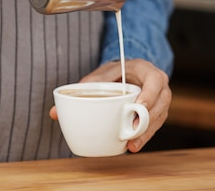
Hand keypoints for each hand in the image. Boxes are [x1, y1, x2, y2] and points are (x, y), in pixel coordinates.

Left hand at [49, 59, 170, 152]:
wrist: (127, 71)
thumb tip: (54, 113)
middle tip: (132, 131)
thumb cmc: (114, 73)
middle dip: (147, 120)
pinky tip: (133, 144)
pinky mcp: (157, 113)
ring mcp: (160, 100)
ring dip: (146, 132)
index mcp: (147, 70)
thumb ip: (81, 90)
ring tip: (131, 144)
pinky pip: (155, 125)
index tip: (138, 107)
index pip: (155, 81)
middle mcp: (159, 86)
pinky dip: (145, 135)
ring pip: (159, 117)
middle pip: (160, 103)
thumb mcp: (100, 76)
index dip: (149, 94)